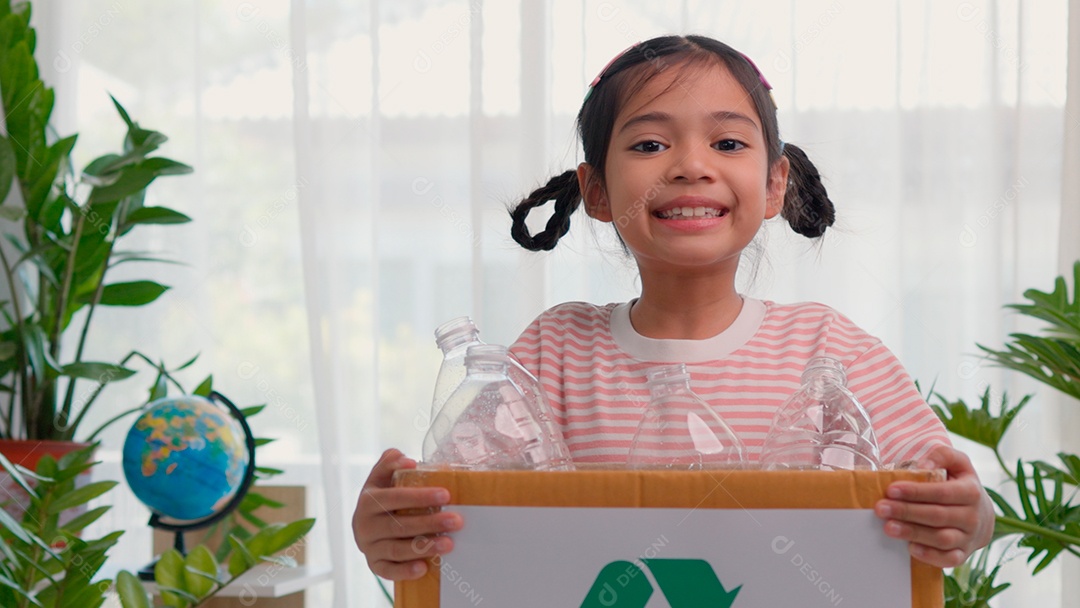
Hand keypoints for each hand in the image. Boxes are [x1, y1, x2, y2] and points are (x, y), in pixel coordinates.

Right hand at [353, 448, 462, 579]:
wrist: (365, 525)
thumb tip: (407, 461)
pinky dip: (405, 571)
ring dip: (424, 547)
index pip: (394, 498)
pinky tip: (424, 568)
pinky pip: (388, 571)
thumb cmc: (382, 497)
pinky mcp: (374, 565)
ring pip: (397, 549)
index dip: (419, 496)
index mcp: (368, 501)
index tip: (446, 495)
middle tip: (456, 521)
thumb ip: (390, 463)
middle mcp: (365, 525)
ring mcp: (369, 547)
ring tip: (449, 544)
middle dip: (430, 523)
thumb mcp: (381, 477)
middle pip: (399, 525)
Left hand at [874, 445, 994, 566]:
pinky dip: (930, 556)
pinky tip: (910, 548)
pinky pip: (948, 560)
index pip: (942, 493)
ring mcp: (968, 538)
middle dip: (906, 512)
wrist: (982, 516)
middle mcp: (972, 517)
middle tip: (880, 509)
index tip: (891, 489)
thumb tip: (923, 466)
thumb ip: (942, 455)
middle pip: (937, 516)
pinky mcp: (963, 555)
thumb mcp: (957, 463)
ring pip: (941, 539)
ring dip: (913, 533)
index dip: (916, 492)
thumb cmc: (961, 484)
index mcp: (971, 492)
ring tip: (888, 527)